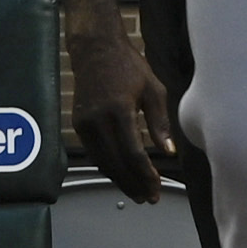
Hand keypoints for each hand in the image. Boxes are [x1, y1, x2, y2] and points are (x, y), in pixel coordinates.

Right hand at [63, 4, 178, 204]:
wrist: (95, 49)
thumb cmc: (128, 66)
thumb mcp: (153, 89)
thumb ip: (160, 122)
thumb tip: (168, 151)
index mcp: (119, 109)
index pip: (133, 152)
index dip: (146, 174)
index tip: (157, 186)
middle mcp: (98, 119)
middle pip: (116, 163)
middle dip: (134, 184)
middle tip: (149, 198)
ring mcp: (85, 123)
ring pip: (103, 162)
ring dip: (121, 180)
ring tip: (138, 193)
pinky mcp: (79, 124)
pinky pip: (95, 154)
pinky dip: (109, 167)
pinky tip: (122, 175)